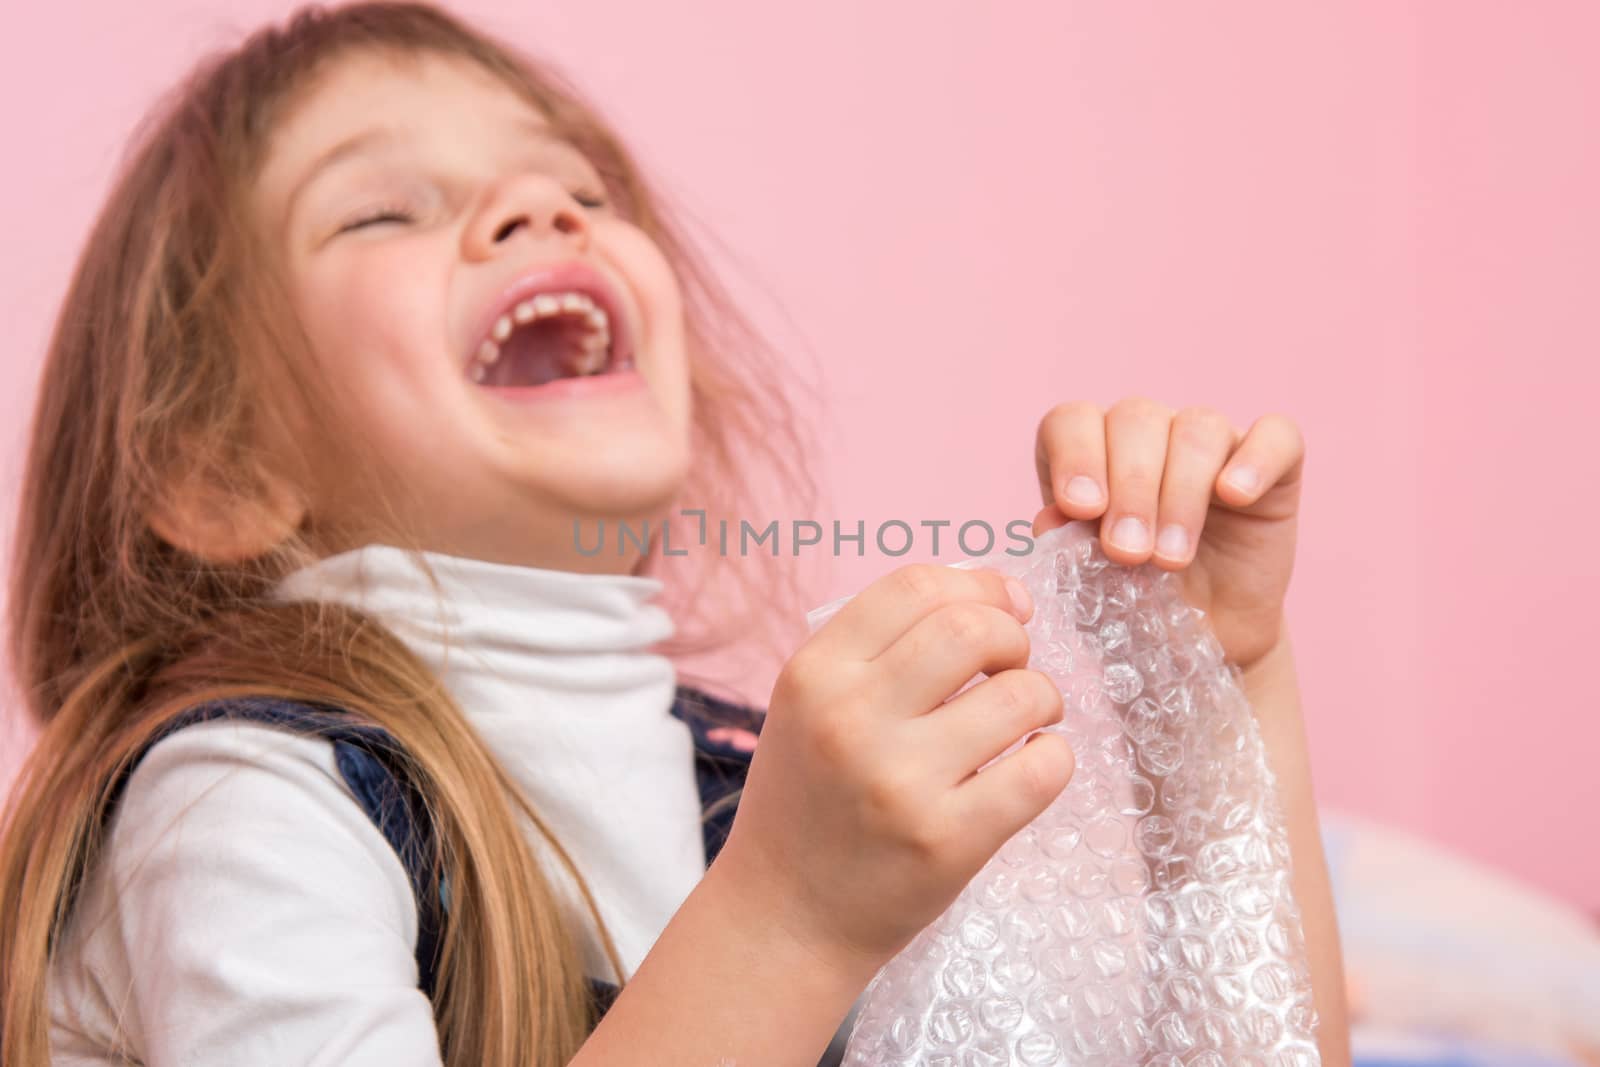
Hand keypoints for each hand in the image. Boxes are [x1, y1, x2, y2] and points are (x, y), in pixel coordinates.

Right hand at [720, 564, 1074, 971]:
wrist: (784, 916)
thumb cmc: (809, 801)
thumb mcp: (809, 706)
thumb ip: (881, 648)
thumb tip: (1001, 597)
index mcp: (814, 674)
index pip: (917, 585)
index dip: (979, 584)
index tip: (1004, 607)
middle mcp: (851, 718)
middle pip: (973, 627)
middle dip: (1013, 637)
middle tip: (1008, 668)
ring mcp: (901, 781)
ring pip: (1021, 694)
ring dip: (1041, 697)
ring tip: (1022, 722)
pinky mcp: (948, 840)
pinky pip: (1041, 769)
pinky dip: (1052, 757)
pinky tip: (1029, 765)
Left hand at [1033, 397, 1304, 670]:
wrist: (1207, 643)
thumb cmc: (1137, 606)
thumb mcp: (1091, 586)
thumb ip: (1067, 548)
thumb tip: (1049, 519)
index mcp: (1092, 452)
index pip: (1073, 421)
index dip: (1075, 456)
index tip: (1082, 509)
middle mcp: (1149, 434)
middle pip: (1135, 419)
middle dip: (1129, 489)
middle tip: (1128, 553)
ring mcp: (1214, 442)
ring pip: (1196, 428)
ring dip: (1180, 494)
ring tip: (1170, 559)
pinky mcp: (1276, 464)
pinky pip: (1275, 435)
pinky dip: (1255, 460)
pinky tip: (1235, 497)